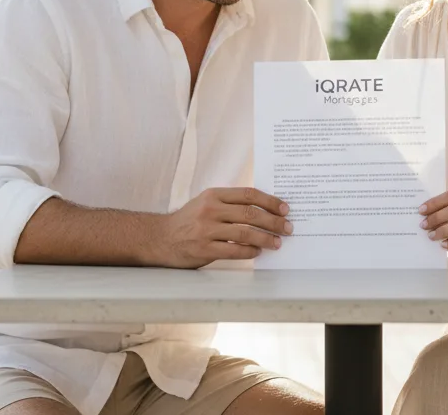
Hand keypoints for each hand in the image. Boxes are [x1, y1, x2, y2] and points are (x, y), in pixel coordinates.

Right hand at [154, 187, 292, 268]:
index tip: (285, 208)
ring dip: (265, 238)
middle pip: (250, 213)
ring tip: (277, 243)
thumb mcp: (207, 203)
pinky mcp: (203, 249)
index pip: (248, 194)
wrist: (160, 238)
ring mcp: (206, 230)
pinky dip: (249, 252)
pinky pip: (233, 250)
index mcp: (214, 195)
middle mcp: (210, 209)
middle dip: (274, 221)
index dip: (270, 201)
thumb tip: (265, 209)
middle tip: (288, 228)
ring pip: (244, 232)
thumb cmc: (189, 221)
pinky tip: (257, 252)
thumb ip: (230, 204)